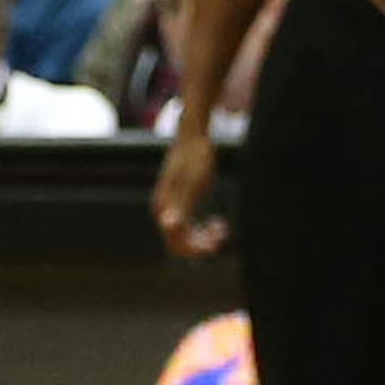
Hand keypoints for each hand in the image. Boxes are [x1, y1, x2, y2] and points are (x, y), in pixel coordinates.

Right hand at [153, 127, 227, 256]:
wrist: (194, 136)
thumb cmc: (195, 157)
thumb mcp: (193, 182)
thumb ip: (181, 205)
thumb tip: (168, 225)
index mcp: (163, 207)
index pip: (175, 241)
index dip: (195, 248)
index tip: (215, 244)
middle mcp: (163, 209)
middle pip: (178, 241)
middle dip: (200, 243)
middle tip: (222, 234)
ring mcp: (170, 206)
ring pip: (184, 234)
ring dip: (203, 237)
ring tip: (221, 228)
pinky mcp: (180, 201)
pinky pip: (188, 224)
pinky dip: (203, 228)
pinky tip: (218, 222)